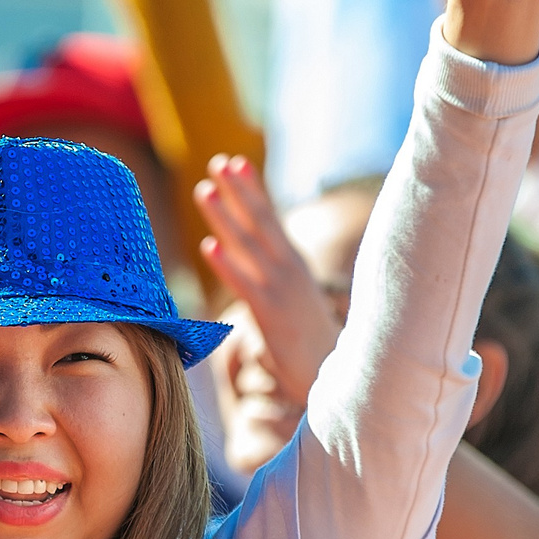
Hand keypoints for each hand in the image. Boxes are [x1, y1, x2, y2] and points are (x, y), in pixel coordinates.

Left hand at [192, 154, 336, 406]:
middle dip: (239, 190)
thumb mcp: (293, 301)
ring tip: (204, 189)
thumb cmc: (311, 342)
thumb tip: (254, 265)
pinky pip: (244, 284)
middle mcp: (290, 270)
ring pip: (248, 246)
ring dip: (225, 216)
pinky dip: (226, 263)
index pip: (270, 219)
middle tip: (218, 161)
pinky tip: (208, 246)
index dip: (252, 190)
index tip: (235, 162)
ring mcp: (281, 290)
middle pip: (260, 222)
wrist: (335, 377)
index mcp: (294, 265)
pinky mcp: (272, 314)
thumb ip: (273, 279)